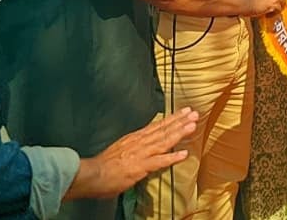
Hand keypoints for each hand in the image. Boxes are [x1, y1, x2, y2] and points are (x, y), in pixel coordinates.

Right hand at [67, 108, 198, 201]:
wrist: (92, 174)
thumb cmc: (104, 165)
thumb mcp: (121, 148)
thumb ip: (134, 146)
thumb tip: (143, 145)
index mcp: (135, 138)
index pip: (157, 125)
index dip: (172, 118)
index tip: (184, 112)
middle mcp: (140, 142)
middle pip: (164, 129)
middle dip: (180, 121)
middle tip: (194, 113)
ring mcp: (141, 153)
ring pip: (164, 140)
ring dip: (180, 132)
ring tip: (193, 126)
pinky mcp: (140, 166)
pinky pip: (160, 161)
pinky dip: (172, 157)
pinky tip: (184, 154)